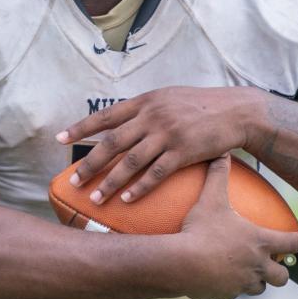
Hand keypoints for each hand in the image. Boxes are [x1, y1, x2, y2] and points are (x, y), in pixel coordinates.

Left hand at [56, 85, 265, 203]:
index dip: (81, 128)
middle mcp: (153, 116)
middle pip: (112, 143)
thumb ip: (145, 109)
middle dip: (89, 164)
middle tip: (73, 181)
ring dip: (109, 182)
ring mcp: (167, 134)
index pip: (106, 116)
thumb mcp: (169, 98)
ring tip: (95, 199)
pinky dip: (139, 188)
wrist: (237, 111)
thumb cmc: (202, 106)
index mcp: (146, 101)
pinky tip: (126, 200)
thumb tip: (120, 121)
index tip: (60, 139)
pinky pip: (156, 174)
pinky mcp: (183, 152)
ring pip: (130, 162)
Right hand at [178, 156, 297, 298]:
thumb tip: (222, 152)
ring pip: (259, 288)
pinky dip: (231, 289)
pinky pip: (233, 294)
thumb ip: (218, 176)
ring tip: (249, 275)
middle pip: (281, 276)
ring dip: (257, 281)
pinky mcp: (226, 295)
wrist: (181, 263)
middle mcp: (257, 265)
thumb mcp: (210, 199)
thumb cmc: (199, 230)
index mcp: (260, 242)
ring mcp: (242, 283)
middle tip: (276, 264)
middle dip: (281, 271)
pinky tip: (220, 281)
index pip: (292, 242)